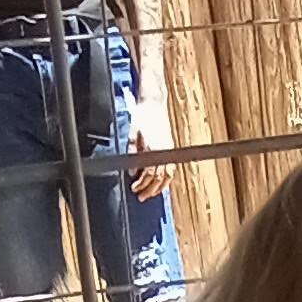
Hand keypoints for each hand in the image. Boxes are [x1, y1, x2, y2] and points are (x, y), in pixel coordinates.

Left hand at [126, 62, 167, 199]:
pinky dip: (165, 180)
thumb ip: (132, 154)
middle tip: (141, 197)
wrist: (153, 104)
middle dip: (149, 190)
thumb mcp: (132, 134)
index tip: (134, 188)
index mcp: (153, 149)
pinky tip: (160, 184)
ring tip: (150, 194)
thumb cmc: (142, 116)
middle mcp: (163, 152)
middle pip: (158, 178)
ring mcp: (169, 151)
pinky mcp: (170, 149)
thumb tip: (131, 171)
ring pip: (167, 177)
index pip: (148, 174)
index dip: (141, 184)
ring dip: (158, 188)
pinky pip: (170, 170)